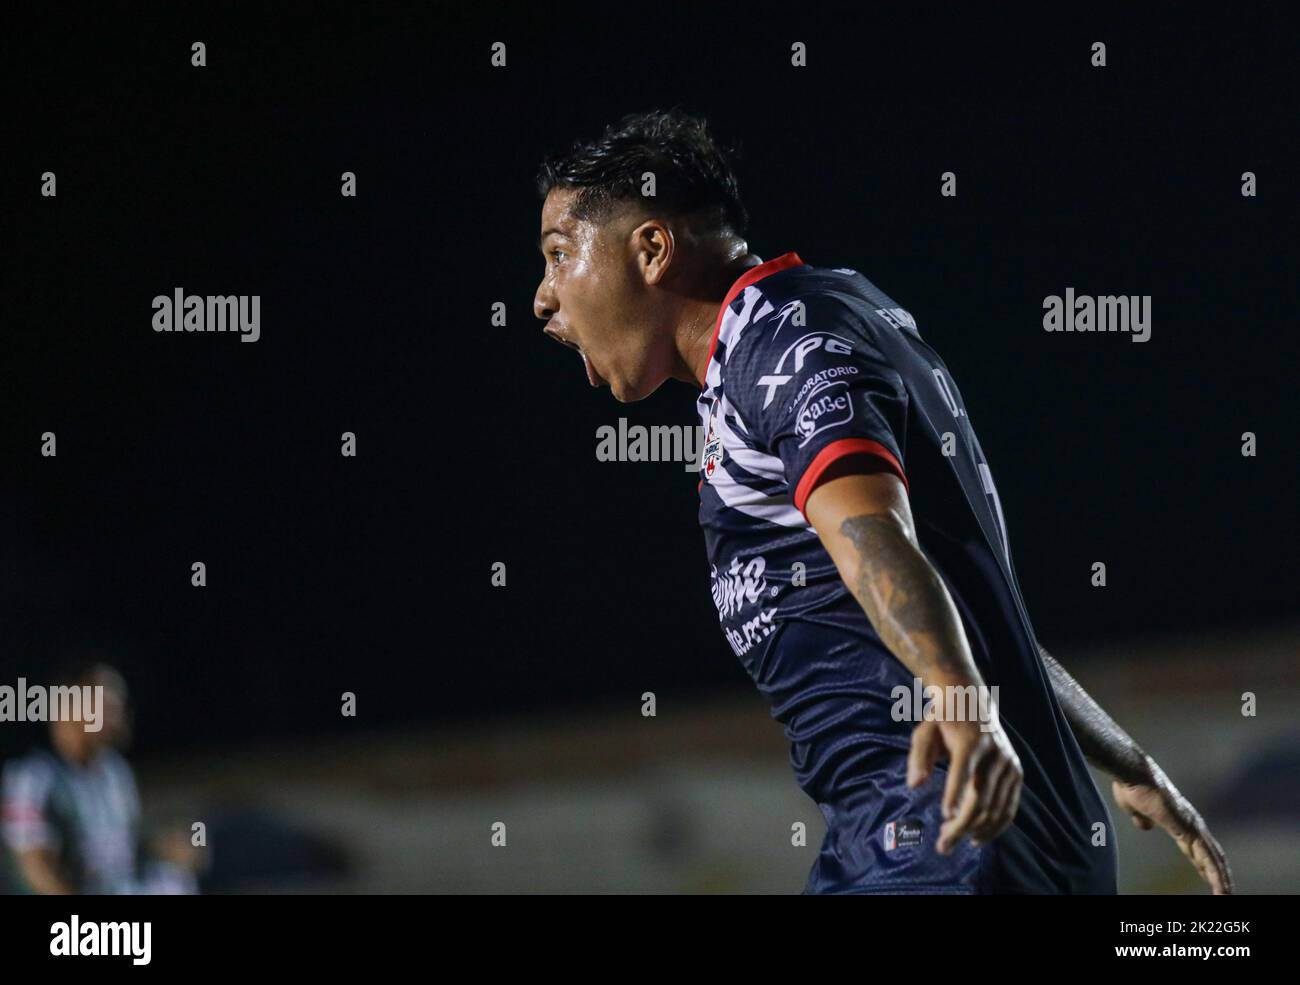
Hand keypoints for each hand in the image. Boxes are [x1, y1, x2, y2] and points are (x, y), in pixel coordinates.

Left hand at [908, 713, 1022, 854]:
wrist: (973, 701)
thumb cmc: (942, 720)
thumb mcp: (924, 731)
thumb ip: (918, 756)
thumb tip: (914, 785)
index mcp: (971, 741)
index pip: (963, 772)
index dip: (954, 795)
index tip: (944, 817)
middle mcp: (995, 753)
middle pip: (980, 797)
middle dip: (961, 825)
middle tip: (942, 845)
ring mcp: (1009, 764)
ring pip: (995, 808)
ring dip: (974, 830)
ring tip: (951, 841)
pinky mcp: (1017, 773)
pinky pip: (1009, 808)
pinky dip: (995, 827)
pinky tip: (976, 839)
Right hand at [1112, 760, 1233, 894]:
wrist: (1133, 773)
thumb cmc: (1131, 786)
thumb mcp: (1134, 808)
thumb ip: (1141, 819)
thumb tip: (1145, 827)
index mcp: (1178, 820)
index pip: (1196, 847)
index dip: (1202, 863)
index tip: (1207, 877)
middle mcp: (1191, 823)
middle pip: (1211, 854)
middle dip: (1218, 874)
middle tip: (1225, 892)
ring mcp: (1193, 826)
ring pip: (1214, 859)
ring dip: (1221, 879)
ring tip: (1226, 897)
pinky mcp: (1191, 829)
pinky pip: (1207, 857)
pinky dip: (1216, 875)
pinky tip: (1221, 888)